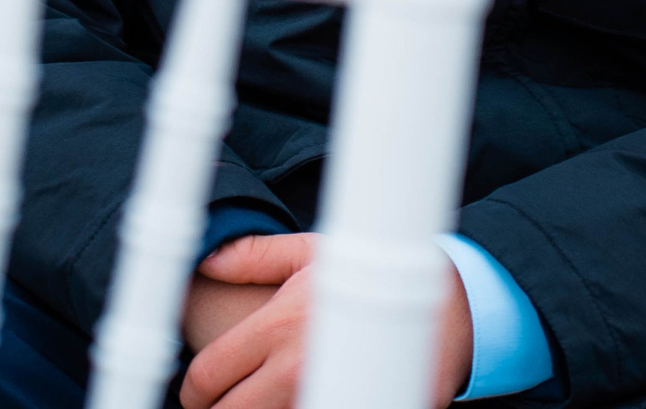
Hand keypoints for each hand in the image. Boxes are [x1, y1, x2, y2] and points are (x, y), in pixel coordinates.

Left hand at [178, 234, 474, 408]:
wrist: (452, 312)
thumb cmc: (378, 277)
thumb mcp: (318, 252)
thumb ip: (257, 256)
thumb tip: (210, 260)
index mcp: (278, 325)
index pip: (207, 375)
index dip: (192, 391)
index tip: (198, 393)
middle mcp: (296, 368)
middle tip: (224, 403)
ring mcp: (326, 394)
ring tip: (265, 399)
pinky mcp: (357, 407)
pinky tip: (298, 400)